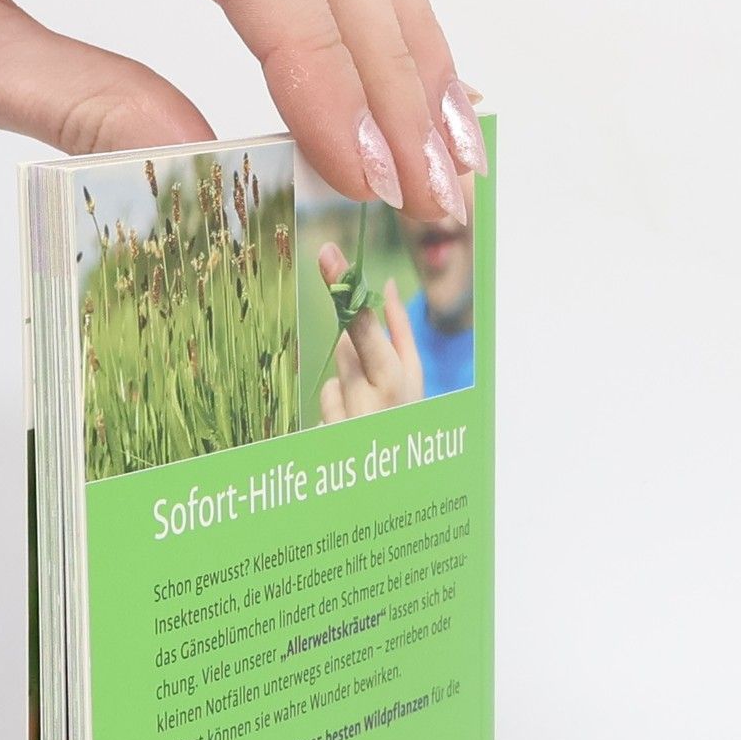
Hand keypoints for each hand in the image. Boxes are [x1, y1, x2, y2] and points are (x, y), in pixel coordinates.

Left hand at [316, 244, 422, 421]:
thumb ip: (397, 330)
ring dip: (349, 378)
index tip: (328, 257)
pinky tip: (355, 422)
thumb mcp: (412, 378)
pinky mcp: (333, 438)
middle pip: (349, 341)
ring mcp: (350, 422)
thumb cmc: (408, 418)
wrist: (399, 482)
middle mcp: (378, 401)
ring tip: (371, 403)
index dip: (346, 290)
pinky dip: (338, 405)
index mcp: (402, 380)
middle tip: (332, 264)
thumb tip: (385, 282)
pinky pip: (328, 401)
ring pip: (337, 373)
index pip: (369, 326)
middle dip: (349, 319)